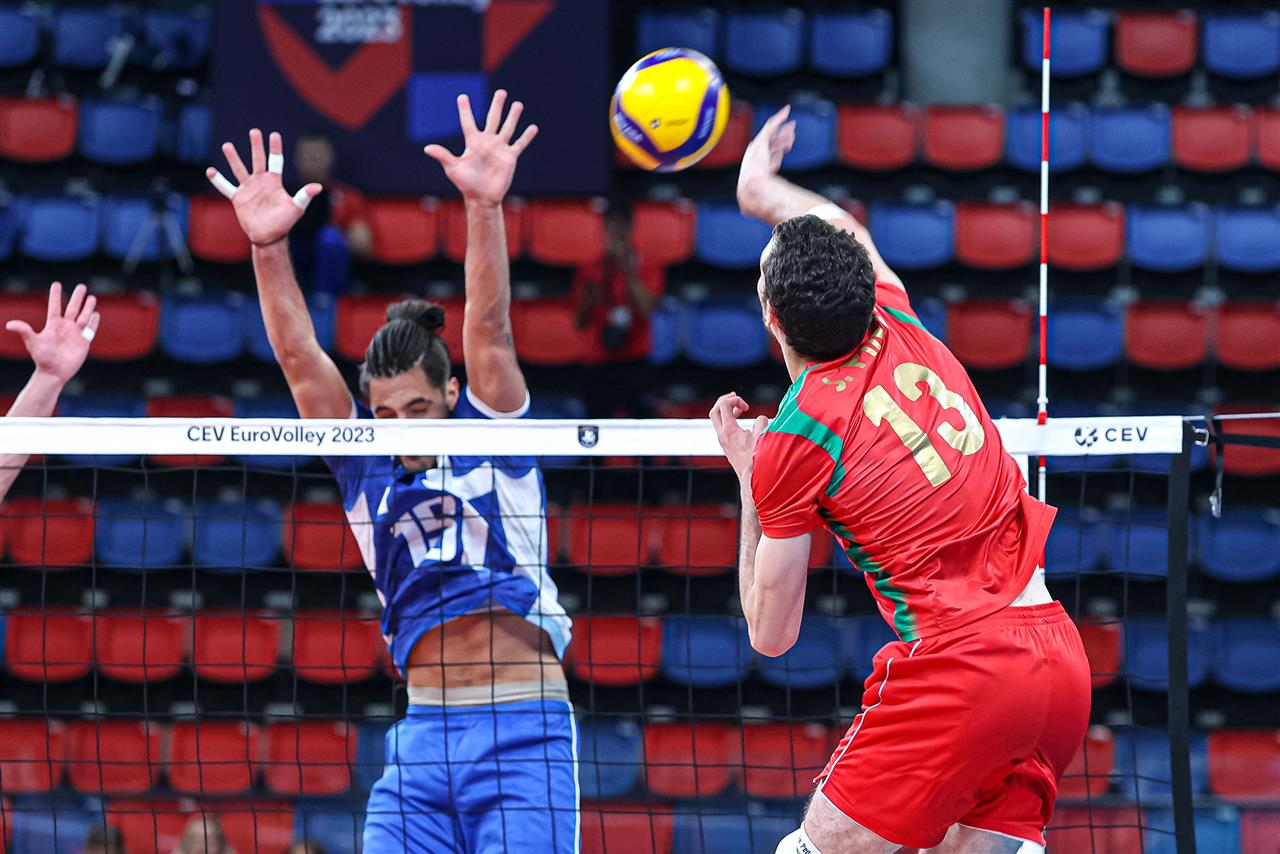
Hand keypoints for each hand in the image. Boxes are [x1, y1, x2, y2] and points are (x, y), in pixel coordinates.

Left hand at [6, 282, 99, 384]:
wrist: (54, 372)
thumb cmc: (42, 358)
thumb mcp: (33, 342)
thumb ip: (25, 331)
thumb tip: (9, 324)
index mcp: (53, 325)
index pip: (55, 306)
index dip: (55, 295)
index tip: (56, 284)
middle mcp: (65, 327)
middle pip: (72, 308)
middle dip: (77, 297)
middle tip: (82, 286)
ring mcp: (75, 334)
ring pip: (83, 316)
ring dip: (88, 307)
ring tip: (92, 297)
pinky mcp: (84, 342)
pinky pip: (91, 330)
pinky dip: (94, 322)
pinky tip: (96, 314)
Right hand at [207, 129, 321, 246]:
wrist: (269, 237)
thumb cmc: (285, 222)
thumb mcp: (296, 207)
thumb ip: (304, 196)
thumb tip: (318, 187)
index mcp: (274, 182)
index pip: (275, 161)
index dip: (275, 148)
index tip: (274, 134)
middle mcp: (261, 182)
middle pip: (258, 160)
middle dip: (256, 146)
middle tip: (254, 131)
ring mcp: (248, 189)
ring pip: (239, 169)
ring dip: (233, 158)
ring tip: (227, 145)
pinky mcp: (238, 198)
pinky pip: (226, 187)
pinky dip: (218, 180)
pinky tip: (210, 171)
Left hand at [425, 90, 536, 206]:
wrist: (482, 198)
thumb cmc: (466, 184)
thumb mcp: (453, 168)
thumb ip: (443, 156)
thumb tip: (427, 148)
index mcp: (473, 142)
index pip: (468, 122)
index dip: (465, 109)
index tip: (462, 96)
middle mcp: (487, 142)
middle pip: (493, 119)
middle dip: (497, 105)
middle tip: (501, 92)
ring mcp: (499, 148)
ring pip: (507, 128)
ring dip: (513, 116)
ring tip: (518, 104)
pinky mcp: (510, 157)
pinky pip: (519, 144)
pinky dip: (526, 137)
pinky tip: (533, 128)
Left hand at [709, 392, 768, 483]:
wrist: (751, 478)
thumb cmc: (757, 459)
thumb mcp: (763, 436)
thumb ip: (762, 422)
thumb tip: (761, 419)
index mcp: (729, 430)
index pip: (724, 405)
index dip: (736, 400)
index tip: (747, 407)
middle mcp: (722, 435)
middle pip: (715, 410)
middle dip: (724, 401)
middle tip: (734, 396)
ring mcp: (723, 441)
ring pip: (717, 420)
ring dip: (727, 411)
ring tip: (740, 408)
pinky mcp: (726, 446)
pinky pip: (722, 428)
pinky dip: (729, 420)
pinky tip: (740, 423)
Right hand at [736, 105, 794, 215]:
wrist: (753, 190)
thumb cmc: (760, 200)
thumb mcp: (767, 205)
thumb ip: (770, 209)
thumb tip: (775, 223)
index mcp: (756, 170)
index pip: (767, 159)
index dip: (776, 154)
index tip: (786, 149)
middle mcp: (755, 158)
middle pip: (769, 146)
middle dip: (779, 140)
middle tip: (791, 136)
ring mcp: (757, 149)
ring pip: (772, 136)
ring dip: (782, 131)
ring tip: (793, 127)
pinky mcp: (761, 141)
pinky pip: (771, 126)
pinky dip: (779, 118)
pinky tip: (787, 112)